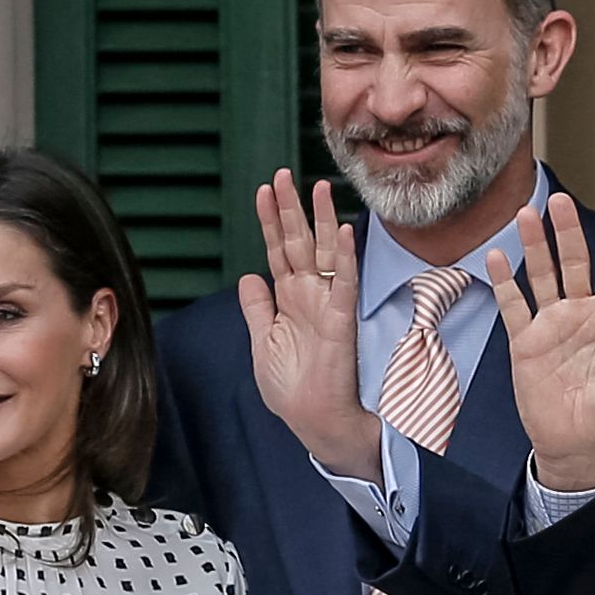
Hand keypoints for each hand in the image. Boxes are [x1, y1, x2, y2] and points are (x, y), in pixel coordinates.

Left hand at [235, 171, 381, 480]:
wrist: (313, 420)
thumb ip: (257, 308)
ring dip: (322, 220)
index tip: (263, 190)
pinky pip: (344, 283)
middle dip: (290, 208)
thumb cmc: (291, 388)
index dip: (269, 220)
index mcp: (288, 299)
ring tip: (318, 187)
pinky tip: (345, 231)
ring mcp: (326, 304)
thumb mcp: (263, 343)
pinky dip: (345, 258)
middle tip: (284, 174)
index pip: (277, 250)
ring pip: (325, 253)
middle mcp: (308, 295)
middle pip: (299, 241)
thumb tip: (248, 276)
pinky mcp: (340, 320)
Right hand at [485, 193, 594, 492]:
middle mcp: (585, 313)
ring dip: (536, 246)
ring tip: (527, 214)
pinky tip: (497, 257)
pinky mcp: (527, 343)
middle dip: (568, 231)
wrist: (580, 448)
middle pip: (577, 261)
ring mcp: (554, 325)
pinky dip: (505, 282)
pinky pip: (514, 306)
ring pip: (543, 275)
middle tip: (559, 201)